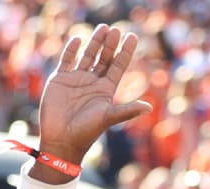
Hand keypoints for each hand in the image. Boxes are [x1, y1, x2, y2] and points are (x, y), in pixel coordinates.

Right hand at [36, 25, 151, 175]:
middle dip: (110, 44)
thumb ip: (127, 110)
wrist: (62, 139)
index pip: (118, 66)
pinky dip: (72, 50)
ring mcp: (76, 80)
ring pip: (87, 56)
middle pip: (104, 58)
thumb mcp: (108, 118)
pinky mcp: (60, 80)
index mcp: (106, 90)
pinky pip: (67, 60)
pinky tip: (78, 39)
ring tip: (103, 28)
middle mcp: (93, 83)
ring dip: (94, 42)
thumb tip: (149, 108)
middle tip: (116, 30)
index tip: (132, 36)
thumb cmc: (87, 131)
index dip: (125, 52)